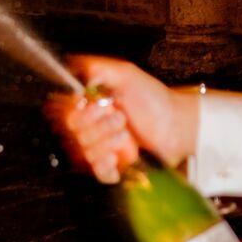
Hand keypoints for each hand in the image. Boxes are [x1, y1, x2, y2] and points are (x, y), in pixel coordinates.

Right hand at [43, 56, 199, 182]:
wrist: (176, 125)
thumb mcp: (127, 75)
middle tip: (120, 117)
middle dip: (99, 124)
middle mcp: (92, 124)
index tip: (99, 104)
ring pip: (85, 150)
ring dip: (108, 142)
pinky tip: (118, 157)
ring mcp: (101, 145)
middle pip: (73, 130)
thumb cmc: (154, 100)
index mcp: (91, 103)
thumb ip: (99, 69)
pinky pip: (97, 172)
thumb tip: (74, 71)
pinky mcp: (112, 165)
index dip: (79, 109)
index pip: (64, 109)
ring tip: (127, 134)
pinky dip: (107, 166)